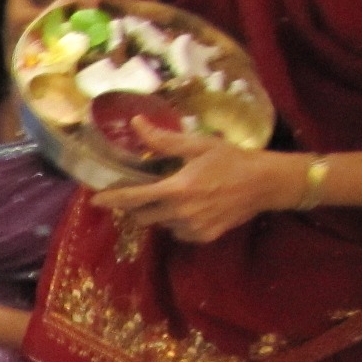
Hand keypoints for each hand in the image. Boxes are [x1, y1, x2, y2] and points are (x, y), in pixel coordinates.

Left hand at [92, 125, 301, 243]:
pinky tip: (193, 207)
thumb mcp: (198, 145)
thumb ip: (163, 140)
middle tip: (144, 192)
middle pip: (142, 216)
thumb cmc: (232, 159)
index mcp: (176, 190)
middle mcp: (180, 213)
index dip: (112, 199)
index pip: (133, 198)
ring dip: (160, 213)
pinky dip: (178, 222)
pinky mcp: (203, 237)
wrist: (266, 183)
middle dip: (137, 206)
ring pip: (161, 224)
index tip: (95, 200)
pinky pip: (178, 232)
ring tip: (178, 196)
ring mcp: (192, 228)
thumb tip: (136, 123)